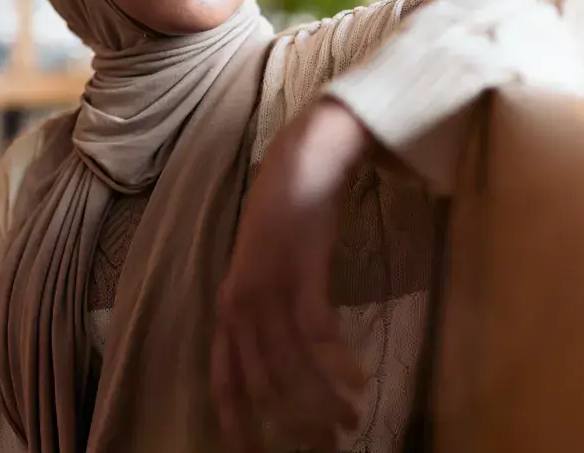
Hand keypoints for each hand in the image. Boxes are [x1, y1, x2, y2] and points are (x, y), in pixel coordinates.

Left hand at [212, 99, 374, 451]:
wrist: (302, 159)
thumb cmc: (282, 214)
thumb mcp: (258, 266)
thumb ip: (260, 309)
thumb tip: (276, 357)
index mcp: (227, 306)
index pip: (223, 378)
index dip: (237, 423)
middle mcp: (241, 302)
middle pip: (264, 382)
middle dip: (295, 422)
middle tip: (327, 445)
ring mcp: (270, 285)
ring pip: (293, 363)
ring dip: (323, 399)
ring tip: (350, 420)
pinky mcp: (301, 269)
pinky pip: (318, 331)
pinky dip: (338, 362)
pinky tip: (360, 380)